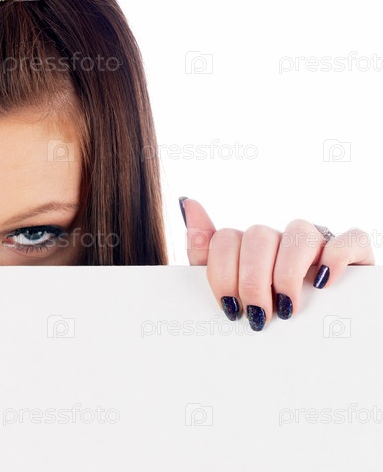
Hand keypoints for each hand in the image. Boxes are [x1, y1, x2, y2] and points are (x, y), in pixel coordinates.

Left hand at [180, 196, 374, 330]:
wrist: (322, 338)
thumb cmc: (268, 310)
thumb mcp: (230, 287)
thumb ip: (204, 250)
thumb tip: (187, 202)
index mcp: (249, 246)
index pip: (225, 238)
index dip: (222, 273)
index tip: (230, 307)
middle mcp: (281, 239)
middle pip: (257, 236)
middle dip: (252, 280)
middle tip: (259, 314)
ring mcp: (318, 241)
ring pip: (298, 232)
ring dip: (287, 273)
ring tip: (287, 308)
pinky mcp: (353, 251)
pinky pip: (349, 237)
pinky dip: (335, 257)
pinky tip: (323, 282)